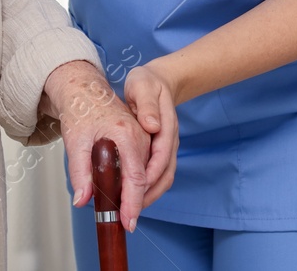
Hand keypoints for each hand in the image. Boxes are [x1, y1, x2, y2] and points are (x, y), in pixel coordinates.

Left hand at [120, 60, 178, 205]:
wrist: (157, 80)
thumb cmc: (146, 83)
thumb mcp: (142, 86)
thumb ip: (147, 105)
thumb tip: (152, 126)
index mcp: (164, 127)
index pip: (157, 163)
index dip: (145, 187)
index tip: (132, 206)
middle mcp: (169, 141)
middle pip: (163, 178)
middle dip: (145, 200)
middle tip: (127, 218)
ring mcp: (167, 147)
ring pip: (162, 180)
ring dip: (146, 198)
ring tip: (127, 211)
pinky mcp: (161, 151)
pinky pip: (157, 175)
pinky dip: (146, 189)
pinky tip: (131, 195)